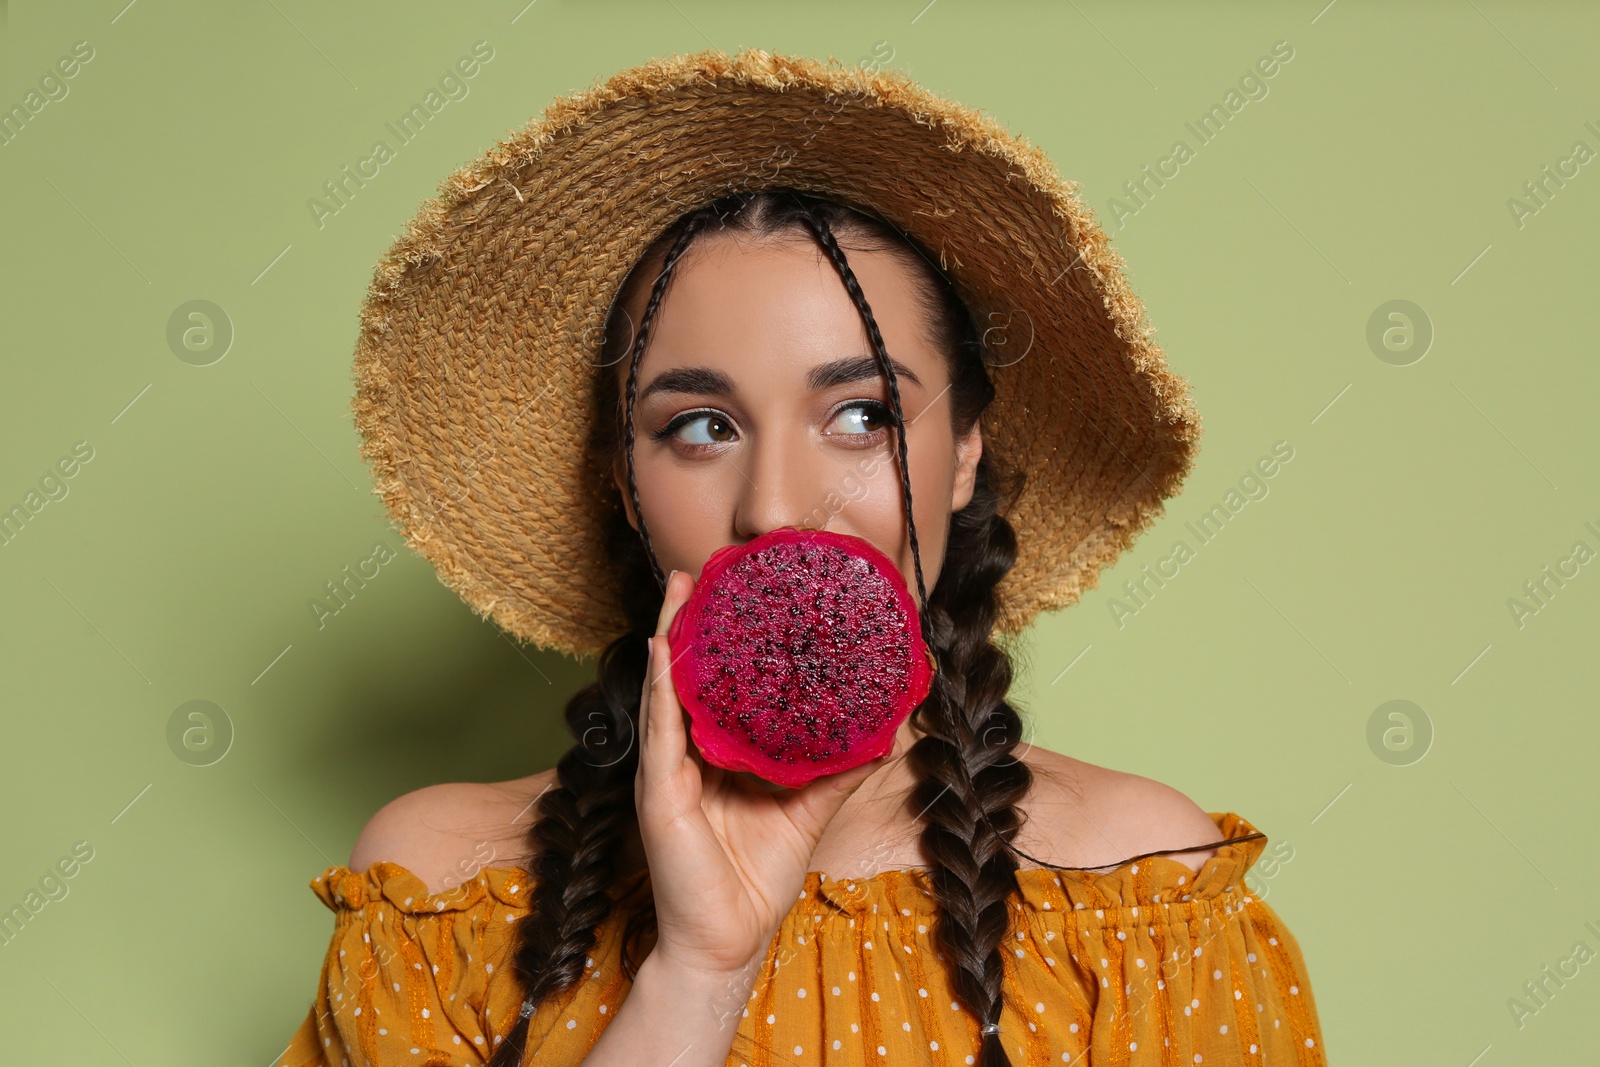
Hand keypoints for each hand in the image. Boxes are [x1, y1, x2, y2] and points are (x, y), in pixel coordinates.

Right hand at [633, 568, 898, 977]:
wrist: (728, 941)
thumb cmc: (758, 878)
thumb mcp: (808, 810)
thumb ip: (839, 770)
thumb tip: (887, 732)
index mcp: (719, 753)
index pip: (719, 685)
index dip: (725, 639)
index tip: (743, 589)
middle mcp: (689, 753)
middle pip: (687, 676)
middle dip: (692, 621)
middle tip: (704, 567)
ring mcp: (669, 770)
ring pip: (667, 690)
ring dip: (669, 636)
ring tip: (680, 587)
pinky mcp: (659, 792)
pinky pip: (660, 730)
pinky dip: (660, 688)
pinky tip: (661, 649)